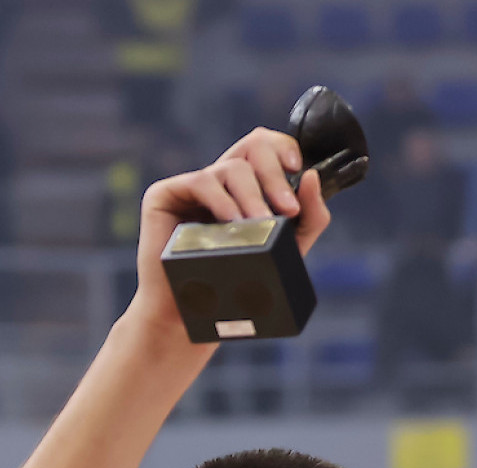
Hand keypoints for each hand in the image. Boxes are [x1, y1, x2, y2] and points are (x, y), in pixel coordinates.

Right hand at [125, 128, 332, 338]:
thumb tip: (311, 176)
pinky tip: (233, 222)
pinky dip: (223, 201)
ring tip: (261, 225)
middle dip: (275, 176)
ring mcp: (192, 185)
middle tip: (287, 210)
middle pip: (253, 146)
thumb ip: (309, 216)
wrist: (192, 313)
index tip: (297, 169)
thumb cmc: (239, 282)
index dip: (284, 147)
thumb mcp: (287, 248)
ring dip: (254, 196)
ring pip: (232, 167)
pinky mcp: (165, 194)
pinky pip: (201, 181)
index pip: (266, 146)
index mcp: (247, 185)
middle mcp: (220, 179)